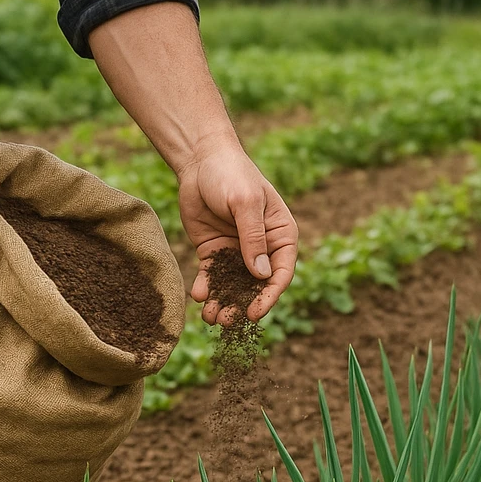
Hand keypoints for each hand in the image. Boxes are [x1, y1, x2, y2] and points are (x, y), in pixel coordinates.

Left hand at [178, 139, 297, 324]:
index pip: (281, 273)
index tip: (254, 313)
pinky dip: (206, 288)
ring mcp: (237, 252)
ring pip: (232, 285)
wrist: (200, 161)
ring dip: (223, 302)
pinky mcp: (214, 251)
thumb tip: (260, 275)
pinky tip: (199, 296)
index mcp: (280, 236)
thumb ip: (253, 238)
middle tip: (226, 321)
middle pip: (255, 285)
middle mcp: (262, 248)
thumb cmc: (231, 175)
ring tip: (210, 318)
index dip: (269, 296)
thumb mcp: (245, 203)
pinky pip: (211, 276)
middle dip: (242, 305)